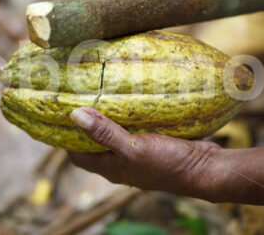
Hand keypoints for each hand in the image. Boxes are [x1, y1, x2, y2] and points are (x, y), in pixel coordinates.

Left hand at [68, 107, 223, 198]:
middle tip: (78, 97)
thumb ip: (104, 133)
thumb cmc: (167, 164)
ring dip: (107, 118)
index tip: (59, 113)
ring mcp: (136, 153)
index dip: (65, 137)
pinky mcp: (151, 144)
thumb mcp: (132, 148)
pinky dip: (127, 117)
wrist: (204, 169)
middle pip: (93, 143)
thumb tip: (74, 115)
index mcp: (110, 167)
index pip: (76, 154)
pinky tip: (128, 100)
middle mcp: (120, 162)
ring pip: (114, 134)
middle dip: (85, 124)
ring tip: (99, 94)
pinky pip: (133, 129)